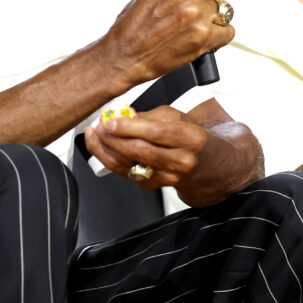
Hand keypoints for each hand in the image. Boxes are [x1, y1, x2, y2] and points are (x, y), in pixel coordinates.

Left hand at [84, 105, 207, 188]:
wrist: (207, 165)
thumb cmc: (191, 137)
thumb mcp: (178, 118)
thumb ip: (149, 116)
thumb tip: (122, 116)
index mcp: (189, 138)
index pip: (155, 132)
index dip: (128, 127)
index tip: (110, 121)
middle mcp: (180, 160)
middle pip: (138, 150)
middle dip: (112, 138)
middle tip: (99, 126)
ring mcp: (167, 177)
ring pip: (128, 164)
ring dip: (105, 149)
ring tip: (95, 134)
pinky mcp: (154, 185)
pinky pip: (125, 173)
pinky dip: (109, 159)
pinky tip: (101, 148)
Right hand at [99, 0, 232, 87]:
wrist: (124, 55)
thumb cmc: (132, 25)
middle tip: (199, 7)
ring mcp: (197, 13)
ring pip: (226, 8)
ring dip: (215, 17)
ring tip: (196, 25)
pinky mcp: (205, 35)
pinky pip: (228, 30)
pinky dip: (219, 36)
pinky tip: (202, 38)